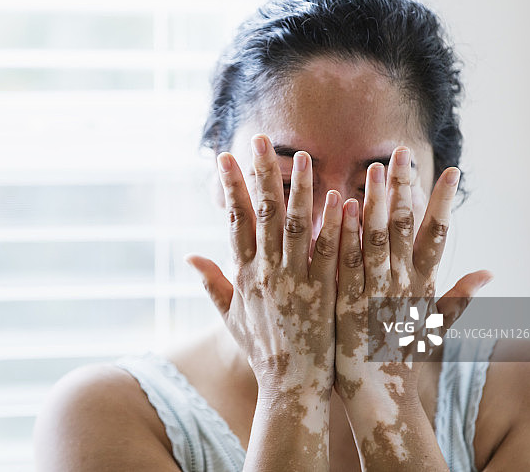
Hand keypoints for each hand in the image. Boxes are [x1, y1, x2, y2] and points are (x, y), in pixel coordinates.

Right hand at [186, 135, 340, 463]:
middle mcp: (269, 273)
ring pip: (300, 228)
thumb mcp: (230, 317)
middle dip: (262, 175)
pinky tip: (340, 199)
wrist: (290, 388)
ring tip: (303, 157)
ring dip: (301, 191)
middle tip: (261, 141)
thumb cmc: (261, 351)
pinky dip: (335, 226)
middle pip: (266, 216)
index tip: (225, 157)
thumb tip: (189, 254)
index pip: (236, 221)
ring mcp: (298, 282)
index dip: (231, 188)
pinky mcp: (326, 294)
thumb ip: (212, 282)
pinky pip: (331, 255)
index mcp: (246, 275)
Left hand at [333, 146, 491, 463]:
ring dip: (375, 201)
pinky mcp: (345, 299)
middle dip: (404, 188)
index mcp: (421, 284)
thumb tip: (489, 272)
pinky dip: (345, 232)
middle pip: (403, 227)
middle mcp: (400, 282)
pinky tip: (340, 205)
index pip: (436, 234)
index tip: (449, 170)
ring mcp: (372, 290)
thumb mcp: (436, 325)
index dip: (442, 202)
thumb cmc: (403, 356)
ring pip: (375, 238)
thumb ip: (460, 296)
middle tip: (402, 152)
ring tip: (374, 168)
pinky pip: (344, 260)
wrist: (376, 392)